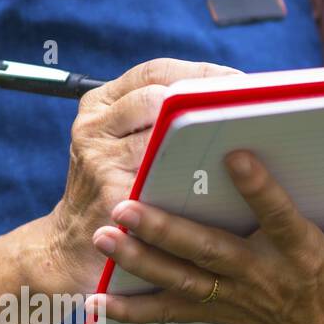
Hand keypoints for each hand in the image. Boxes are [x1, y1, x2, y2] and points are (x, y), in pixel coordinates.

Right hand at [23, 58, 240, 294]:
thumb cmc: (113, 195)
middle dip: (207, 99)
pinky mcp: (111, 194)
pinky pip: (163, 174)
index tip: (242, 83)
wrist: (71, 252)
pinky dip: (198, 171)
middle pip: (160, 95)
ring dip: (205, 133)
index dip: (202, 73)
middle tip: (251, 108)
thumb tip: (232, 101)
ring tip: (245, 138)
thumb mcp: (120, 148)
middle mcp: (92, 127)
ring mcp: (98, 160)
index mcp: (98, 106)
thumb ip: (156, 123)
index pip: (155, 72)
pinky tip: (228, 177)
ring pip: (162, 131)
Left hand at [89, 152, 323, 323]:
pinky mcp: (223, 315)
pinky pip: (175, 312)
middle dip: (166, 231)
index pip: (281, 218)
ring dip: (140, 261)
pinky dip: (137, 308)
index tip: (235, 154)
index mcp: (306, 258)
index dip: (261, 189)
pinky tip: (98, 300)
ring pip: (182, 281)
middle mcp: (265, 281)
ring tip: (103, 235)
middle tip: (124, 206)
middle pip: (209, 254)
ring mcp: (239, 301)